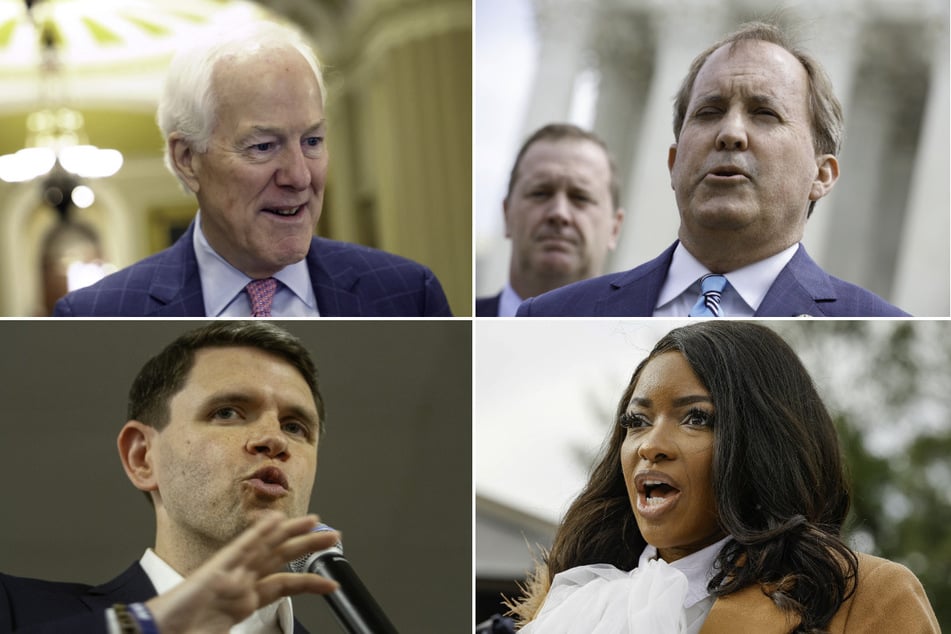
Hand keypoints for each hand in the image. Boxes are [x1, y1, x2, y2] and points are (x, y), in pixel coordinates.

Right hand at [144, 512, 338, 633]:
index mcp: (243, 601)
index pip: (284, 585)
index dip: (309, 582)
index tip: (331, 584)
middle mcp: (240, 583)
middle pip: (281, 558)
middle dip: (308, 546)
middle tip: (334, 536)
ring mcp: (229, 573)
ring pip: (268, 547)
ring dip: (293, 532)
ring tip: (317, 522)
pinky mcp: (215, 569)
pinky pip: (242, 547)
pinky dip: (260, 532)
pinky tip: (277, 520)